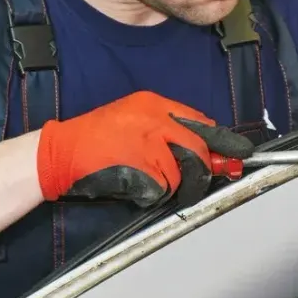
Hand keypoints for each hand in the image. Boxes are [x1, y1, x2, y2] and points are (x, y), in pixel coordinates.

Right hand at [36, 90, 253, 207]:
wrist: (58, 153)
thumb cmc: (95, 141)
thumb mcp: (133, 122)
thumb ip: (169, 131)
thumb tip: (208, 151)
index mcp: (154, 104)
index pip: (200, 122)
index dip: (221, 141)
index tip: (239, 153)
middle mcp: (154, 120)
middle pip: (198, 148)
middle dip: (204, 170)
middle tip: (201, 182)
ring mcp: (148, 144)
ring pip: (181, 172)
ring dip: (172, 185)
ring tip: (147, 179)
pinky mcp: (140, 167)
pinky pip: (162, 188)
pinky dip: (153, 194)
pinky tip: (134, 186)